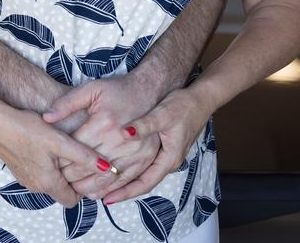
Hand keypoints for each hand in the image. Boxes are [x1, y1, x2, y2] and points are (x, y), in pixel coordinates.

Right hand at [0, 105, 103, 206]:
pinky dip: (44, 162)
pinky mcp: (16, 166)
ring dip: (57, 168)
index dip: (83, 187)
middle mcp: (34, 185)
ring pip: (48, 179)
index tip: (87, 168)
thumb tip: (107, 168)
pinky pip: (36, 171)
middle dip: (71, 176)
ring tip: (62, 145)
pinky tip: (43, 142)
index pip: (72, 200)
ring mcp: (23, 177)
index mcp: (47, 183)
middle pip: (60, 190)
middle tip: (77, 153)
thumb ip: (83, 156)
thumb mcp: (59, 141)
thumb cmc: (26, 129)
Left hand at [42, 74, 160, 199]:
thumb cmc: (118, 90)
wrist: (148, 91)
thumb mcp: (91, 89)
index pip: (76, 149)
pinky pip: (125, 183)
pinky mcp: (144, 160)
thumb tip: (47, 118)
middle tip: (57, 180)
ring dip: (88, 188)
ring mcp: (133, 152)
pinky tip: (96, 194)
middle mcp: (119, 140)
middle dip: (70, 177)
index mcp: (103, 123)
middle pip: (89, 167)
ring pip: (106, 180)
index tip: (51, 163)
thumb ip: (67, 103)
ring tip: (73, 190)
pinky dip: (109, 192)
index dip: (61, 159)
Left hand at [100, 86, 211, 204]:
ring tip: (105, 184)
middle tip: (99, 195)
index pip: (144, 183)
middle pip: (142, 183)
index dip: (126, 192)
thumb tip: (124, 133)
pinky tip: (119, 165)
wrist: (200, 99)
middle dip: (122, 190)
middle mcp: (168, 162)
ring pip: (143, 174)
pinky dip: (132, 168)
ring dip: (126, 180)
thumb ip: (144, 125)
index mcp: (169, 159)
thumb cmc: (183, 106)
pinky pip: (146, 165)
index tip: (107, 199)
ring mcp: (166, 156)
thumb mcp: (163, 114)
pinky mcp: (164, 148)